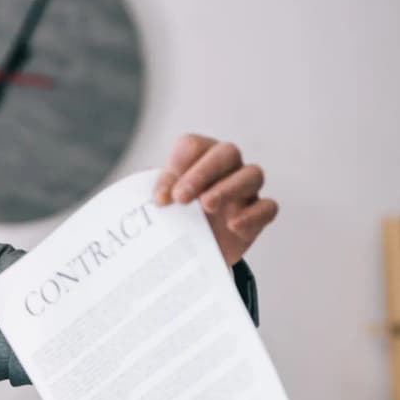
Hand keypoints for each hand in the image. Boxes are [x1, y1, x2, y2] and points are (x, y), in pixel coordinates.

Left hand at [152, 134, 277, 265]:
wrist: (192, 253)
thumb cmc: (174, 220)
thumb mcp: (157, 208)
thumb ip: (148, 199)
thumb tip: (131, 202)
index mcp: (198, 159)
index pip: (192, 146)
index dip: (176, 167)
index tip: (160, 198)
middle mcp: (226, 169)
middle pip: (226, 152)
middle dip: (203, 172)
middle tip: (181, 198)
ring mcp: (245, 191)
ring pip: (252, 174)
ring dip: (228, 188)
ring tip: (206, 206)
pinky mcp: (257, 216)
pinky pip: (268, 207)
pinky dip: (253, 214)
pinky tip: (233, 225)